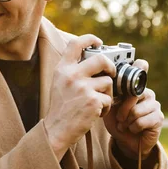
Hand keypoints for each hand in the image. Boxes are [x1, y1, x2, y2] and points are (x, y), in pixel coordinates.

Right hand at [44, 35, 116, 159]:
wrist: (57, 129)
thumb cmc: (61, 107)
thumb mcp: (60, 83)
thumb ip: (73, 70)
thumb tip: (94, 58)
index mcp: (62, 69)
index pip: (75, 44)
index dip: (90, 39)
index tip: (98, 42)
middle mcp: (71, 75)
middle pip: (101, 59)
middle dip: (110, 66)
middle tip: (110, 73)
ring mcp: (82, 87)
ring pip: (108, 82)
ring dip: (107, 93)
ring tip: (98, 102)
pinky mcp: (92, 100)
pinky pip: (109, 99)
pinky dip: (106, 107)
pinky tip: (96, 112)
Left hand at [103, 59, 163, 158]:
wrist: (125, 141)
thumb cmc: (116, 121)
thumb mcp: (109, 106)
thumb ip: (109, 94)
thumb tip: (105, 82)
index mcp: (134, 87)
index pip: (141, 70)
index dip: (140, 66)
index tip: (138, 64)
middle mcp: (146, 92)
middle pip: (133, 95)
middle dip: (122, 109)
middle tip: (119, 118)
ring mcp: (154, 104)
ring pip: (136, 110)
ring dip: (126, 121)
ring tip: (124, 124)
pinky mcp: (159, 118)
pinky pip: (142, 121)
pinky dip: (133, 127)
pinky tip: (133, 129)